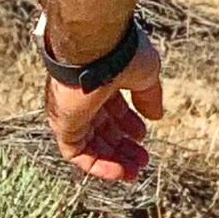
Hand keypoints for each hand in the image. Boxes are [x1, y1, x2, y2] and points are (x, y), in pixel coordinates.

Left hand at [45, 34, 161, 184]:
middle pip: (102, 128)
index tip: (143, 135)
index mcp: (100, 79)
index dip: (128, 124)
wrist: (95, 45)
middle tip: (142, 160)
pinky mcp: (63, 124)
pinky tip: (119, 172)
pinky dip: (97, 165)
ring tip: (134, 171)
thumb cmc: (120, 52)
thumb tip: (155, 116)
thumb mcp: (145, 74)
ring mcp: (71, 110)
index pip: (111, 108)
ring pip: (90, 144)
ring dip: (113, 160)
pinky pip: (77, 153)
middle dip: (123, 146)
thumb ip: (149, 96)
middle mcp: (82, 96)